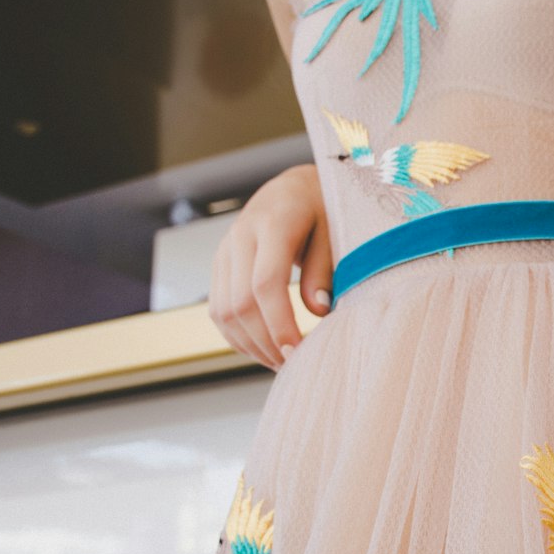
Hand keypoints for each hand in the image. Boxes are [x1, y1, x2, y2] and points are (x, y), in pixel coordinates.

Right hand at [208, 165, 332, 370]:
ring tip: (282, 363)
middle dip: (266, 342)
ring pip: (223, 312)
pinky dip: (239, 337)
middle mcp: (240, 236)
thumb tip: (317, 311)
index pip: (266, 282)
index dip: (279, 323)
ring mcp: (224, 251)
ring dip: (251, 345)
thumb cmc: (323, 209)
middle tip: (295, 365)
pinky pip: (218, 311)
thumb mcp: (335, 229)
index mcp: (273, 222)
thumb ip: (325, 268)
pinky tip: (265, 350)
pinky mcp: (219, 266)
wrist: (293, 189)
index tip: (298, 351)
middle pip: (240, 303)